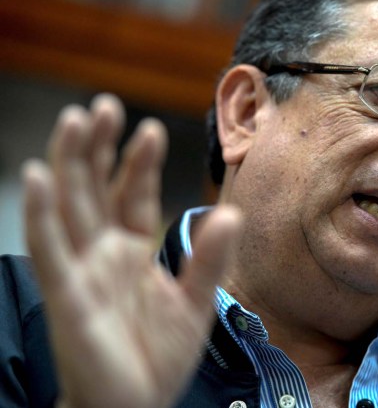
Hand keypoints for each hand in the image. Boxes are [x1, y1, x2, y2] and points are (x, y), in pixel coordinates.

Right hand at [21, 94, 240, 407]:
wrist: (138, 406)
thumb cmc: (160, 356)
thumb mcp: (197, 302)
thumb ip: (210, 258)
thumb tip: (232, 211)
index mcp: (135, 251)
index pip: (136, 196)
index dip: (141, 163)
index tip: (151, 129)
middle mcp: (104, 253)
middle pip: (97, 189)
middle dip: (99, 148)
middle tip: (103, 106)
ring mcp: (83, 270)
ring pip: (71, 206)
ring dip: (70, 163)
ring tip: (76, 120)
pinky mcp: (67, 295)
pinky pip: (50, 249)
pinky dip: (41, 213)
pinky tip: (38, 176)